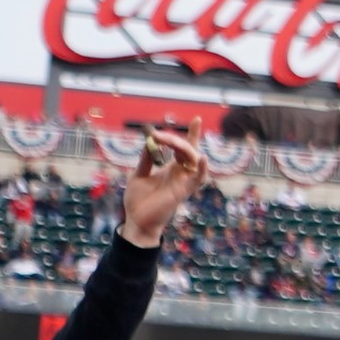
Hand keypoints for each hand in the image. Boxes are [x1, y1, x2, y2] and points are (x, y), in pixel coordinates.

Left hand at [121, 118, 208, 247]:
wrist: (136, 220)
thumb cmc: (138, 200)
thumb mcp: (138, 174)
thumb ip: (146, 159)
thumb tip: (149, 142)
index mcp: (171, 167)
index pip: (184, 147)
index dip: (192, 134)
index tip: (196, 119)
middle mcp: (181, 172)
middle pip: (187, 149)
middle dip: (174, 139)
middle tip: (157, 135)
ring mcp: (183, 181)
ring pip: (193, 159)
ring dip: (184, 147)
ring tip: (170, 141)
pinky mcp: (184, 191)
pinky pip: (198, 178)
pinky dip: (202, 169)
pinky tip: (203, 158)